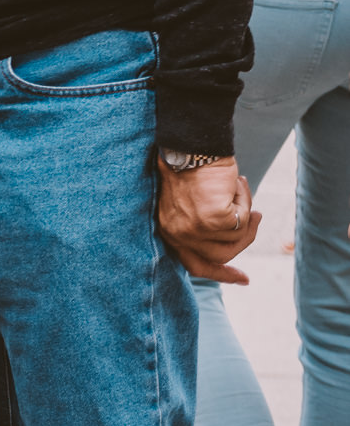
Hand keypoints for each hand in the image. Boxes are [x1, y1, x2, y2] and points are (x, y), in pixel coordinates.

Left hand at [158, 154, 259, 282]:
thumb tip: (230, 238)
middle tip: (257, 218)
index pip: (195, 265)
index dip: (221, 274)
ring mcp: (195, 230)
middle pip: (220, 256)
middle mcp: (177, 234)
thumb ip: (203, 225)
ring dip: (243, 213)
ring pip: (236, 239)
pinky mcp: (213, 220)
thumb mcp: (191, 203)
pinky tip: (235, 183)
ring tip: (237, 188)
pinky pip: (242, 222)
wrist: (190, 145)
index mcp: (168, 231)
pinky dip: (244, 202)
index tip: (244, 280)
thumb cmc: (191, 168)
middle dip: (243, 240)